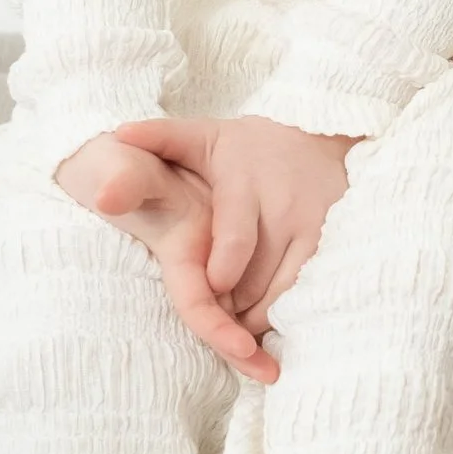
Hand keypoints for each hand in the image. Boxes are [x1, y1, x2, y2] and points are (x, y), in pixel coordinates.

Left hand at [107, 112, 362, 375]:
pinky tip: (267, 310)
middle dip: (233, 305)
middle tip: (215, 316)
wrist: (316, 138)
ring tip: (236, 320)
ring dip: (258, 313)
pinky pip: (308, 288)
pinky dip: (285, 307)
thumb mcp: (203, 136)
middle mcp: (283, 207)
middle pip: (258, 276)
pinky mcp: (332, 241)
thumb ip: (161, 137)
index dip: (223, 270)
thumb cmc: (246, 147)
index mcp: (243, 184)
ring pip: (285, 290)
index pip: (236, 237)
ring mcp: (312, 226)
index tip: (212, 287)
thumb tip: (120, 133)